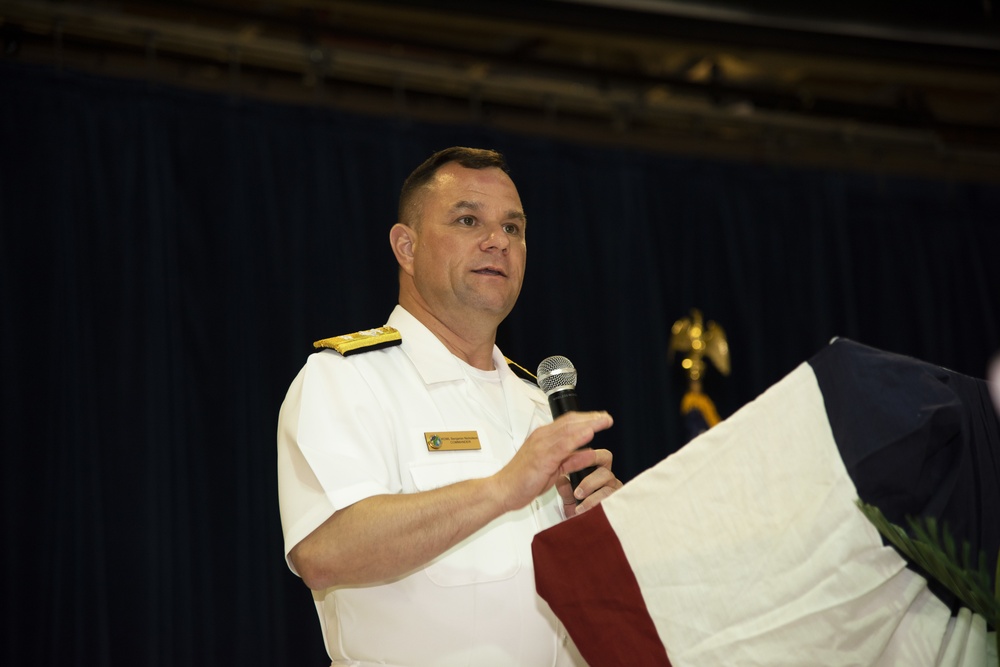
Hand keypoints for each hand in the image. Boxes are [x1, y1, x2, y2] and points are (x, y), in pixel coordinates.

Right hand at [492, 411, 613, 511]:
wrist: (503, 490)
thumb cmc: (523, 480)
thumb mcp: (553, 468)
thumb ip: (570, 459)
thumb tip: (588, 452)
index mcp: (543, 437)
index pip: (567, 422)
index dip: (585, 418)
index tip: (600, 418)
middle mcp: (542, 437)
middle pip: (570, 422)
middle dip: (591, 418)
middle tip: (607, 417)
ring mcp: (541, 446)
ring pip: (569, 430)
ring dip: (588, 424)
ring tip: (604, 421)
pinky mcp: (542, 458)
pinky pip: (563, 446)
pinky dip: (577, 438)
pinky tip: (589, 434)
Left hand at [555, 447, 622, 515]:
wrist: (583, 527)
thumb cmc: (577, 507)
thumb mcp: (568, 495)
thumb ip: (564, 485)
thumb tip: (562, 478)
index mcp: (598, 471)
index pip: (601, 456)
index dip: (591, 456)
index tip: (576, 462)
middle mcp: (609, 479)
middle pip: (605, 472)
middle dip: (590, 482)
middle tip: (577, 493)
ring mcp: (615, 491)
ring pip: (607, 488)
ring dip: (591, 496)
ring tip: (578, 505)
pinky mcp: (617, 504)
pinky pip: (609, 502)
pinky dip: (595, 505)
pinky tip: (584, 510)